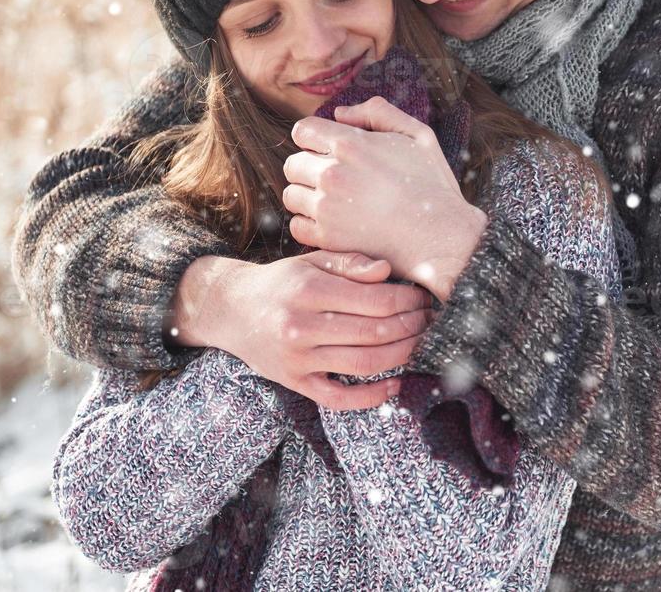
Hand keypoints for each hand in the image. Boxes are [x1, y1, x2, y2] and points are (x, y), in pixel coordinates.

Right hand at [169, 249, 433, 409]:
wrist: (231, 310)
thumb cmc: (281, 282)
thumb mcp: (310, 261)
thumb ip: (349, 263)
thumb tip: (386, 271)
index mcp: (308, 290)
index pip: (375, 300)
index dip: (407, 300)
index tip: (422, 298)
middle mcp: (300, 326)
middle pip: (374, 332)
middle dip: (411, 326)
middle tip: (429, 320)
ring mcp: (297, 359)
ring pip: (363, 364)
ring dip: (401, 355)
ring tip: (418, 343)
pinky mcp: (294, 383)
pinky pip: (338, 399)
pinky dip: (371, 397)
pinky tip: (394, 385)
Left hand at [283, 96, 487, 300]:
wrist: (442, 236)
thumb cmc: (432, 184)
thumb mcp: (417, 135)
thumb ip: (378, 113)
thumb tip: (340, 114)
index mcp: (350, 143)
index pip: (303, 131)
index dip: (316, 139)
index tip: (330, 151)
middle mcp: (331, 173)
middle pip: (292, 164)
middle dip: (310, 168)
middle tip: (334, 179)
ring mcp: (326, 207)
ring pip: (291, 194)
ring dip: (308, 197)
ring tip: (333, 203)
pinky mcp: (327, 238)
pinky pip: (297, 226)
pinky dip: (309, 224)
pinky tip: (332, 223)